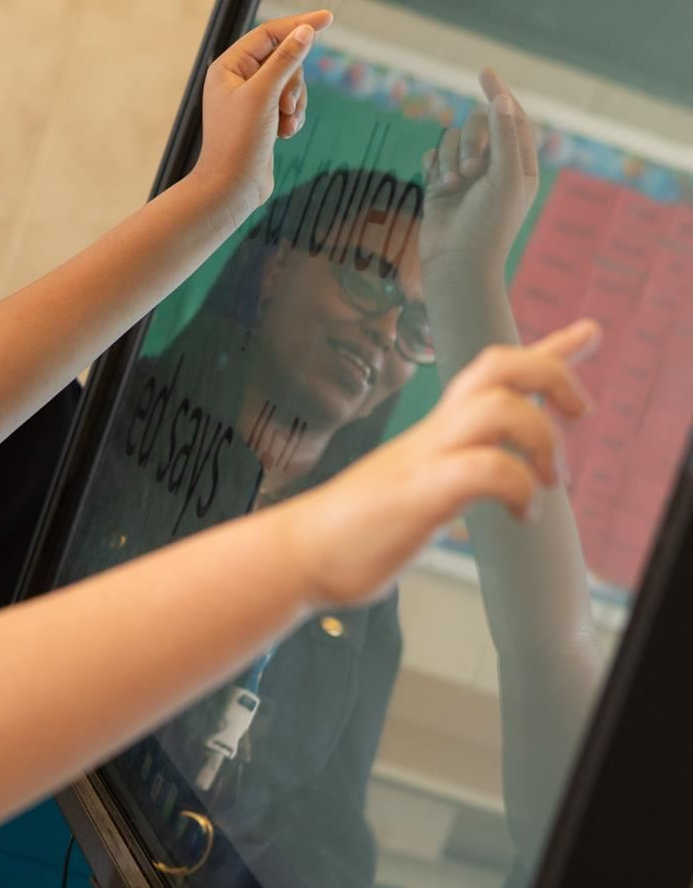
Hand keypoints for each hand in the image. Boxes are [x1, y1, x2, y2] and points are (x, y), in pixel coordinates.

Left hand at [192, 9, 332, 218]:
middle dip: (293, 82)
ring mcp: (250, 99)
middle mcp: (237, 80)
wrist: (232, 187)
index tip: (328, 18)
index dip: (298, 24)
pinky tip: (285, 135)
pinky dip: (293, 117)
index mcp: (228, 67)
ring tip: (284, 124)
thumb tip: (305, 31)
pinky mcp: (263, 118)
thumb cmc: (240, 140)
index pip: (268, 33)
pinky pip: (291, 104)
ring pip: (291, 83)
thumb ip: (286, 60)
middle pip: (284, 59)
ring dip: (295, 103)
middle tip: (286, 106)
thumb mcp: (265, 95)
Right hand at [290, 318, 598, 607]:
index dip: (548, 351)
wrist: (299, 554)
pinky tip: (520, 514)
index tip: (589, 333)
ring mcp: (423, 460)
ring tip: (548, 479)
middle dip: (554, 375)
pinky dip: (517, 486)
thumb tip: (477, 485)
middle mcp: (434, 435)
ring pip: (497, 408)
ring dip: (541, 437)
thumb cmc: (355, 531)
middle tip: (579, 411)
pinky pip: (482, 470)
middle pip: (499, 366)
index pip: (494, 373)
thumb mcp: (417, 489)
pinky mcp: (417, 495)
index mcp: (436, 433)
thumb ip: (450, 477)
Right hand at [419, 69, 539, 280]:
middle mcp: (494, 166)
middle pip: (477, 126)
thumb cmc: (488, 225)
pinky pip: (432, 155)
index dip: (500, 94)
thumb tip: (501, 100)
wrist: (456, 263)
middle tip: (470, 170)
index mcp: (520, 164)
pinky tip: (436, 184)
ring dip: (449, 158)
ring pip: (451, 140)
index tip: (484, 72)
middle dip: (470, 142)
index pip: (512, 118)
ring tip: (452, 186)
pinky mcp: (440, 184)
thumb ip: (505, 138)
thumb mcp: (505, 179)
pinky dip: (432, 165)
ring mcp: (466, 174)